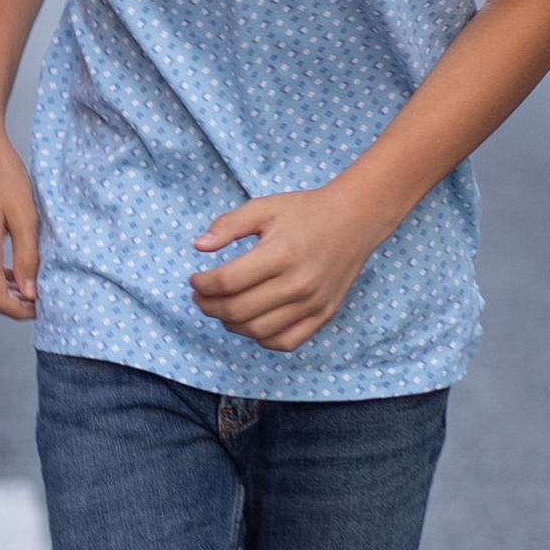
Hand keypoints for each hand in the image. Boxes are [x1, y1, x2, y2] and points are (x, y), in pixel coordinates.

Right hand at [0, 103, 39, 318]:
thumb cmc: (3, 174)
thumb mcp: (25, 216)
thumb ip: (28, 258)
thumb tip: (30, 294)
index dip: (21, 311)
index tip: (44, 306)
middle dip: (11, 304)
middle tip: (40, 297)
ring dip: (1, 290)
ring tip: (29, 282)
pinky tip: (11, 265)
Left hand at [188, 180, 385, 355]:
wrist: (355, 219)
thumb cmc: (306, 211)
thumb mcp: (264, 208)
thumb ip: (228, 225)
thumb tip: (198, 246)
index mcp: (280, 253)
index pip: (227, 282)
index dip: (202, 284)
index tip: (194, 280)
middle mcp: (298, 283)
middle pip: (238, 310)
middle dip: (209, 306)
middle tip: (200, 297)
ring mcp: (313, 303)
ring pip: (258, 331)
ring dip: (230, 324)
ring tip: (221, 309)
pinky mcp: (324, 315)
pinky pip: (285, 342)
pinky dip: (262, 338)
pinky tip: (251, 323)